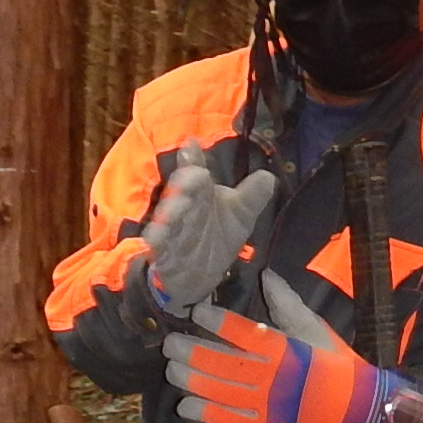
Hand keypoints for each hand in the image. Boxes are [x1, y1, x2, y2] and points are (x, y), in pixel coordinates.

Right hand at [140, 142, 278, 314]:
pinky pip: (156, 245)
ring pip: (167, 217)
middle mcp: (183, 207)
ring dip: (170, 211)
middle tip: (192, 176)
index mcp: (200, 194)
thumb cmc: (216, 238)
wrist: (197, 277)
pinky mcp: (160, 252)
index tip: (191, 145)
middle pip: (180, 191)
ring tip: (177, 205)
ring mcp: (170, 230)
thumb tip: (267, 177)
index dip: (193, 159)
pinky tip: (154, 237)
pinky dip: (155, 241)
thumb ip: (252, 196)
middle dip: (184, 183)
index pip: (195, 172)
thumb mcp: (239, 216)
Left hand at [167, 271, 404, 422]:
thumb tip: (266, 275)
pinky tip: (185, 406)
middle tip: (171, 343)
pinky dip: (207, 414)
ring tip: (171, 370)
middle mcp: (273, 378)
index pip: (245, 334)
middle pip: (225, 363)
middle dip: (194, 353)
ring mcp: (267, 405)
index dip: (218, 323)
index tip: (197, 312)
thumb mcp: (314, 326)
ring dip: (193, 381)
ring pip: (222, 392)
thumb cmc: (332, 361)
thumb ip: (286, 303)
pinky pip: (231, 420)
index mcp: (285, 349)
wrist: (353, 405)